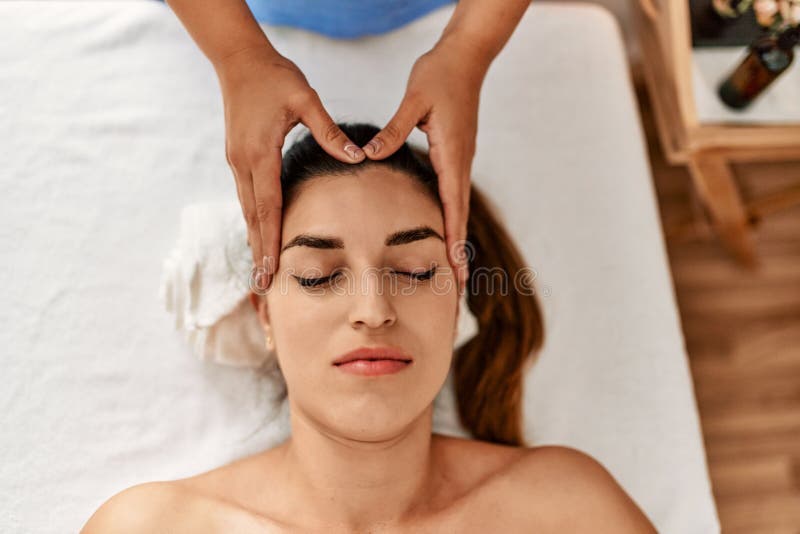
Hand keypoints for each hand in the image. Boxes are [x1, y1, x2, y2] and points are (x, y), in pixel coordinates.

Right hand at [215, 46, 365, 287]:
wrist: (238, 58)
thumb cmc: (274, 76)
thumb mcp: (306, 99)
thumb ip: (330, 131)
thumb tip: (358, 157)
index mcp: (259, 153)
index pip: (266, 207)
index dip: (269, 242)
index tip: (269, 271)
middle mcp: (244, 163)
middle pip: (253, 217)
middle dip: (258, 253)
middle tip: (263, 287)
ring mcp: (237, 161)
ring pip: (247, 209)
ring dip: (254, 239)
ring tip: (260, 270)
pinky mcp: (238, 156)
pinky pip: (247, 196)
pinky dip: (254, 219)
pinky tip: (260, 233)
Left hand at [360, 38, 487, 291]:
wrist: (465, 58)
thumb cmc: (439, 76)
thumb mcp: (414, 101)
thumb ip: (393, 130)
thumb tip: (369, 154)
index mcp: (451, 154)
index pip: (453, 205)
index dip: (453, 239)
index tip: (455, 268)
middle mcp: (460, 162)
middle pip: (460, 216)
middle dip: (459, 252)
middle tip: (461, 287)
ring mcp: (460, 160)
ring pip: (458, 207)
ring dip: (457, 238)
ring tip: (454, 269)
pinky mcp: (455, 155)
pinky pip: (453, 194)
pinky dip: (452, 218)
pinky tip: (444, 230)